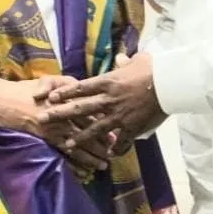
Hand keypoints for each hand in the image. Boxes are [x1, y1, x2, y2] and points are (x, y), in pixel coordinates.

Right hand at [0, 76, 111, 174]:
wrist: (5, 102)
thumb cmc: (27, 90)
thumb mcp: (48, 79)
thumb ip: (66, 82)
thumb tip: (80, 86)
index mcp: (67, 100)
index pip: (90, 112)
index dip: (103, 122)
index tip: (115, 132)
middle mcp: (64, 115)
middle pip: (87, 130)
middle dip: (101, 142)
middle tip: (114, 152)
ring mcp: (55, 128)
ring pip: (78, 144)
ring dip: (91, 156)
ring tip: (103, 164)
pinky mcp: (46, 138)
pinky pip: (63, 152)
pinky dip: (74, 162)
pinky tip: (83, 170)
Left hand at [38, 52, 166, 148]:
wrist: (169, 83)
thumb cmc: (153, 69)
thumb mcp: (138, 60)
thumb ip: (126, 62)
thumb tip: (121, 58)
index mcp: (108, 82)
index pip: (81, 87)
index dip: (64, 93)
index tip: (49, 98)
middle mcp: (109, 99)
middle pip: (80, 108)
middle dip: (60, 114)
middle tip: (43, 119)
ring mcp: (120, 115)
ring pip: (95, 128)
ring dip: (80, 137)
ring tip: (66, 144)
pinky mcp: (132, 127)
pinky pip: (121, 141)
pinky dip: (115, 148)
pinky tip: (108, 156)